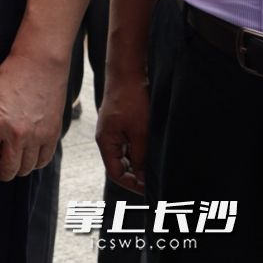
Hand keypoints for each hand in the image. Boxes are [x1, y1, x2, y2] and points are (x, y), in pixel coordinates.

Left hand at [0, 51, 67, 180]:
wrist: (39, 64)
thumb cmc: (9, 76)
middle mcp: (15, 134)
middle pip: (8, 168)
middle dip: (1, 174)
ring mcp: (36, 136)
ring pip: (26, 167)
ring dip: (18, 170)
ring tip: (14, 168)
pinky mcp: (52, 134)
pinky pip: (44, 159)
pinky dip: (36, 164)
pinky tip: (30, 161)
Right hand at [95, 73, 149, 193]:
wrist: (127, 74)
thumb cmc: (130, 100)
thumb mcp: (140, 132)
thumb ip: (140, 156)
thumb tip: (143, 177)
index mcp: (106, 142)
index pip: (115, 173)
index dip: (132, 184)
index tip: (151, 189)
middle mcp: (107, 139)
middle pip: (119, 166)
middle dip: (136, 176)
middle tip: (157, 181)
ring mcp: (114, 132)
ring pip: (125, 157)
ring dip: (139, 164)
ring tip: (157, 168)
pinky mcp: (121, 125)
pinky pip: (128, 146)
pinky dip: (139, 153)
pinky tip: (153, 153)